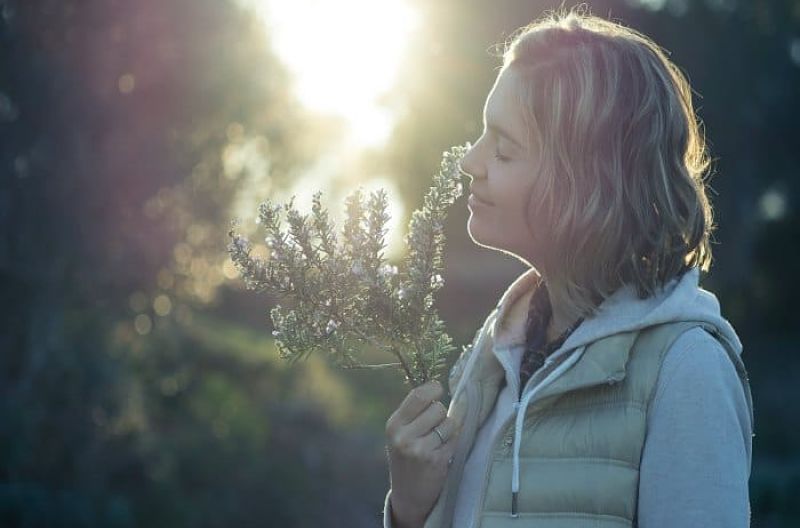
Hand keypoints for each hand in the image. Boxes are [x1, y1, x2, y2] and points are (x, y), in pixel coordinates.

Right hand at [385, 380, 462, 527]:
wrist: (408, 496)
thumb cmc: (407, 459)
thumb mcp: (400, 434)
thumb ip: (414, 413)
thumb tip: (437, 387)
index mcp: (394, 425)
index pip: (418, 395)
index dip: (433, 389)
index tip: (438, 389)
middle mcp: (404, 436)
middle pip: (438, 408)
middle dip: (441, 415)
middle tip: (433, 428)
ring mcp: (420, 449)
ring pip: (449, 423)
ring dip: (449, 430)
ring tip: (437, 441)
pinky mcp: (436, 461)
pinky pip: (455, 439)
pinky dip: (453, 443)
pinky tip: (442, 452)